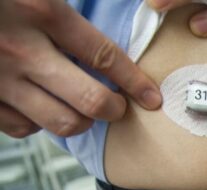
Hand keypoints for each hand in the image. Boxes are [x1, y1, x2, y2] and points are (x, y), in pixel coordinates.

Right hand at [0, 0, 161, 137]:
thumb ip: (61, 3)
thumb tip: (88, 26)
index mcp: (41, 11)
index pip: (104, 56)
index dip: (134, 81)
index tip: (151, 97)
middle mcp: (23, 49)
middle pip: (90, 100)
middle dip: (114, 109)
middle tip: (118, 106)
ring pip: (61, 121)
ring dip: (81, 121)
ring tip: (84, 110)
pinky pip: (22, 127)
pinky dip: (39, 124)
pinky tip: (42, 108)